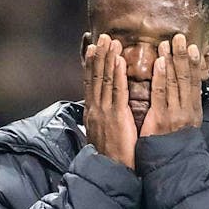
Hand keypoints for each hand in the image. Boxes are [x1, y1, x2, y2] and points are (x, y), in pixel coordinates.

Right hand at [83, 34, 136, 168]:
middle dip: (98, 56)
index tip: (91, 47)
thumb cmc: (109, 156)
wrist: (109, 172)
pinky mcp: (116, 116)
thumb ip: (100, 120)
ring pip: (105, 80)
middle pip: (95, 77)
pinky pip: (117, 91)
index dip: (90, 64)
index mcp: (92, 112)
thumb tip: (99, 112)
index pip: (90, 83)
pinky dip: (118, 74)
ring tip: (110, 41)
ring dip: (107, 59)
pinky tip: (119, 60)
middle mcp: (95, 109)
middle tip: (102, 37)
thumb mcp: (101, 134)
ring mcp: (104, 112)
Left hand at [140, 33, 203, 136]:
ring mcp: (175, 114)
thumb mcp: (184, 125)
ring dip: (171, 61)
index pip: (195, 82)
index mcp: (194, 110)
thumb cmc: (174, 146)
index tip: (191, 47)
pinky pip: (161, 94)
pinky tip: (159, 62)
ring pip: (175, 82)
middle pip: (186, 78)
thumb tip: (182, 91)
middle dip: (182, 56)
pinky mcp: (161, 119)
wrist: (171, 167)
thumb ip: (183, 108)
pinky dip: (160, 77)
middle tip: (179, 37)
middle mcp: (187, 110)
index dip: (193, 63)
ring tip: (167, 43)